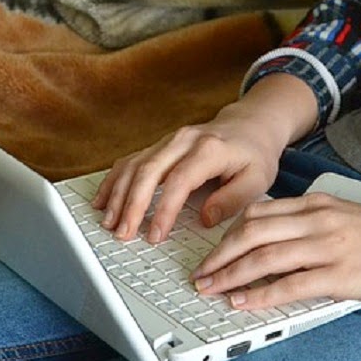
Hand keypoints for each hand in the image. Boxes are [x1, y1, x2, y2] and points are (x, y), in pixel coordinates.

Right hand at [92, 74, 317, 242]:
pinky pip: (130, 161)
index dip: (163, 210)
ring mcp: (167, 141)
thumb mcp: (258, 179)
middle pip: (148, 171)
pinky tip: (102, 200)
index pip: (179, 181)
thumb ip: (233, 200)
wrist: (249, 125)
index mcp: (209, 149)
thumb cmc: (254, 154)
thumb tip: (205, 219)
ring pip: (134, 165)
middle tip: (122, 233)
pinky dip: (113, 181)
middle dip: (131, 205)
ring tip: (109, 222)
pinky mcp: (158, 146)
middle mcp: (183, 141)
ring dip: (117, 195)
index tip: (155, 235)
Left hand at [191, 193, 360, 307]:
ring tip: (209, 290)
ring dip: (229, 275)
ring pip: (264, 257)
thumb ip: (312, 226)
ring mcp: (330, 246)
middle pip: (251, 233)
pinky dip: (260, 294)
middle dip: (218, 256)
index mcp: (318, 204)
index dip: (226, 234)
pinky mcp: (344, 274)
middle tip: (199, 275)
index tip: (209, 252)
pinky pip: (291, 284)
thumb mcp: (347, 220)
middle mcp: (319, 220)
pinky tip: (242, 302)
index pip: (257, 213)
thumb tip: (276, 245)